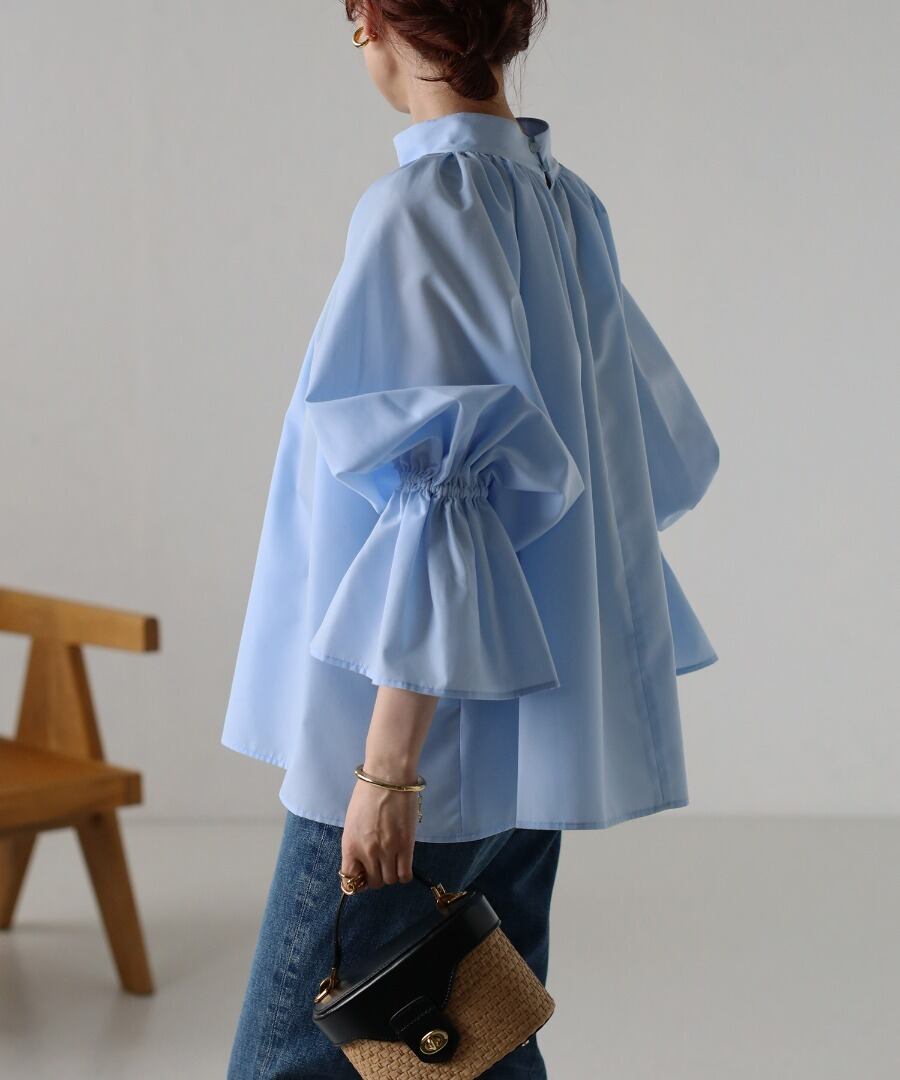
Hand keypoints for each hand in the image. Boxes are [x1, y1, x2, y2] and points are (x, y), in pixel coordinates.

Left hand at [341, 766, 418, 888]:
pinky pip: (405, 874)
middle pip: (373, 882)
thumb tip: (363, 860)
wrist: (387, 778)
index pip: (350, 880)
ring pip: (390, 880)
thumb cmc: (367, 794)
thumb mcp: (352, 822)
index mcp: (350, 845)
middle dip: (376, 877)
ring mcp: (387, 851)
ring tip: (393, 862)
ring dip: (391, 874)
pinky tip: (403, 863)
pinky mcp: (406, 846)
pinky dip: (404, 874)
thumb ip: (355, 843)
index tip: (364, 874)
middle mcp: (367, 853)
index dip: (358, 881)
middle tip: (381, 865)